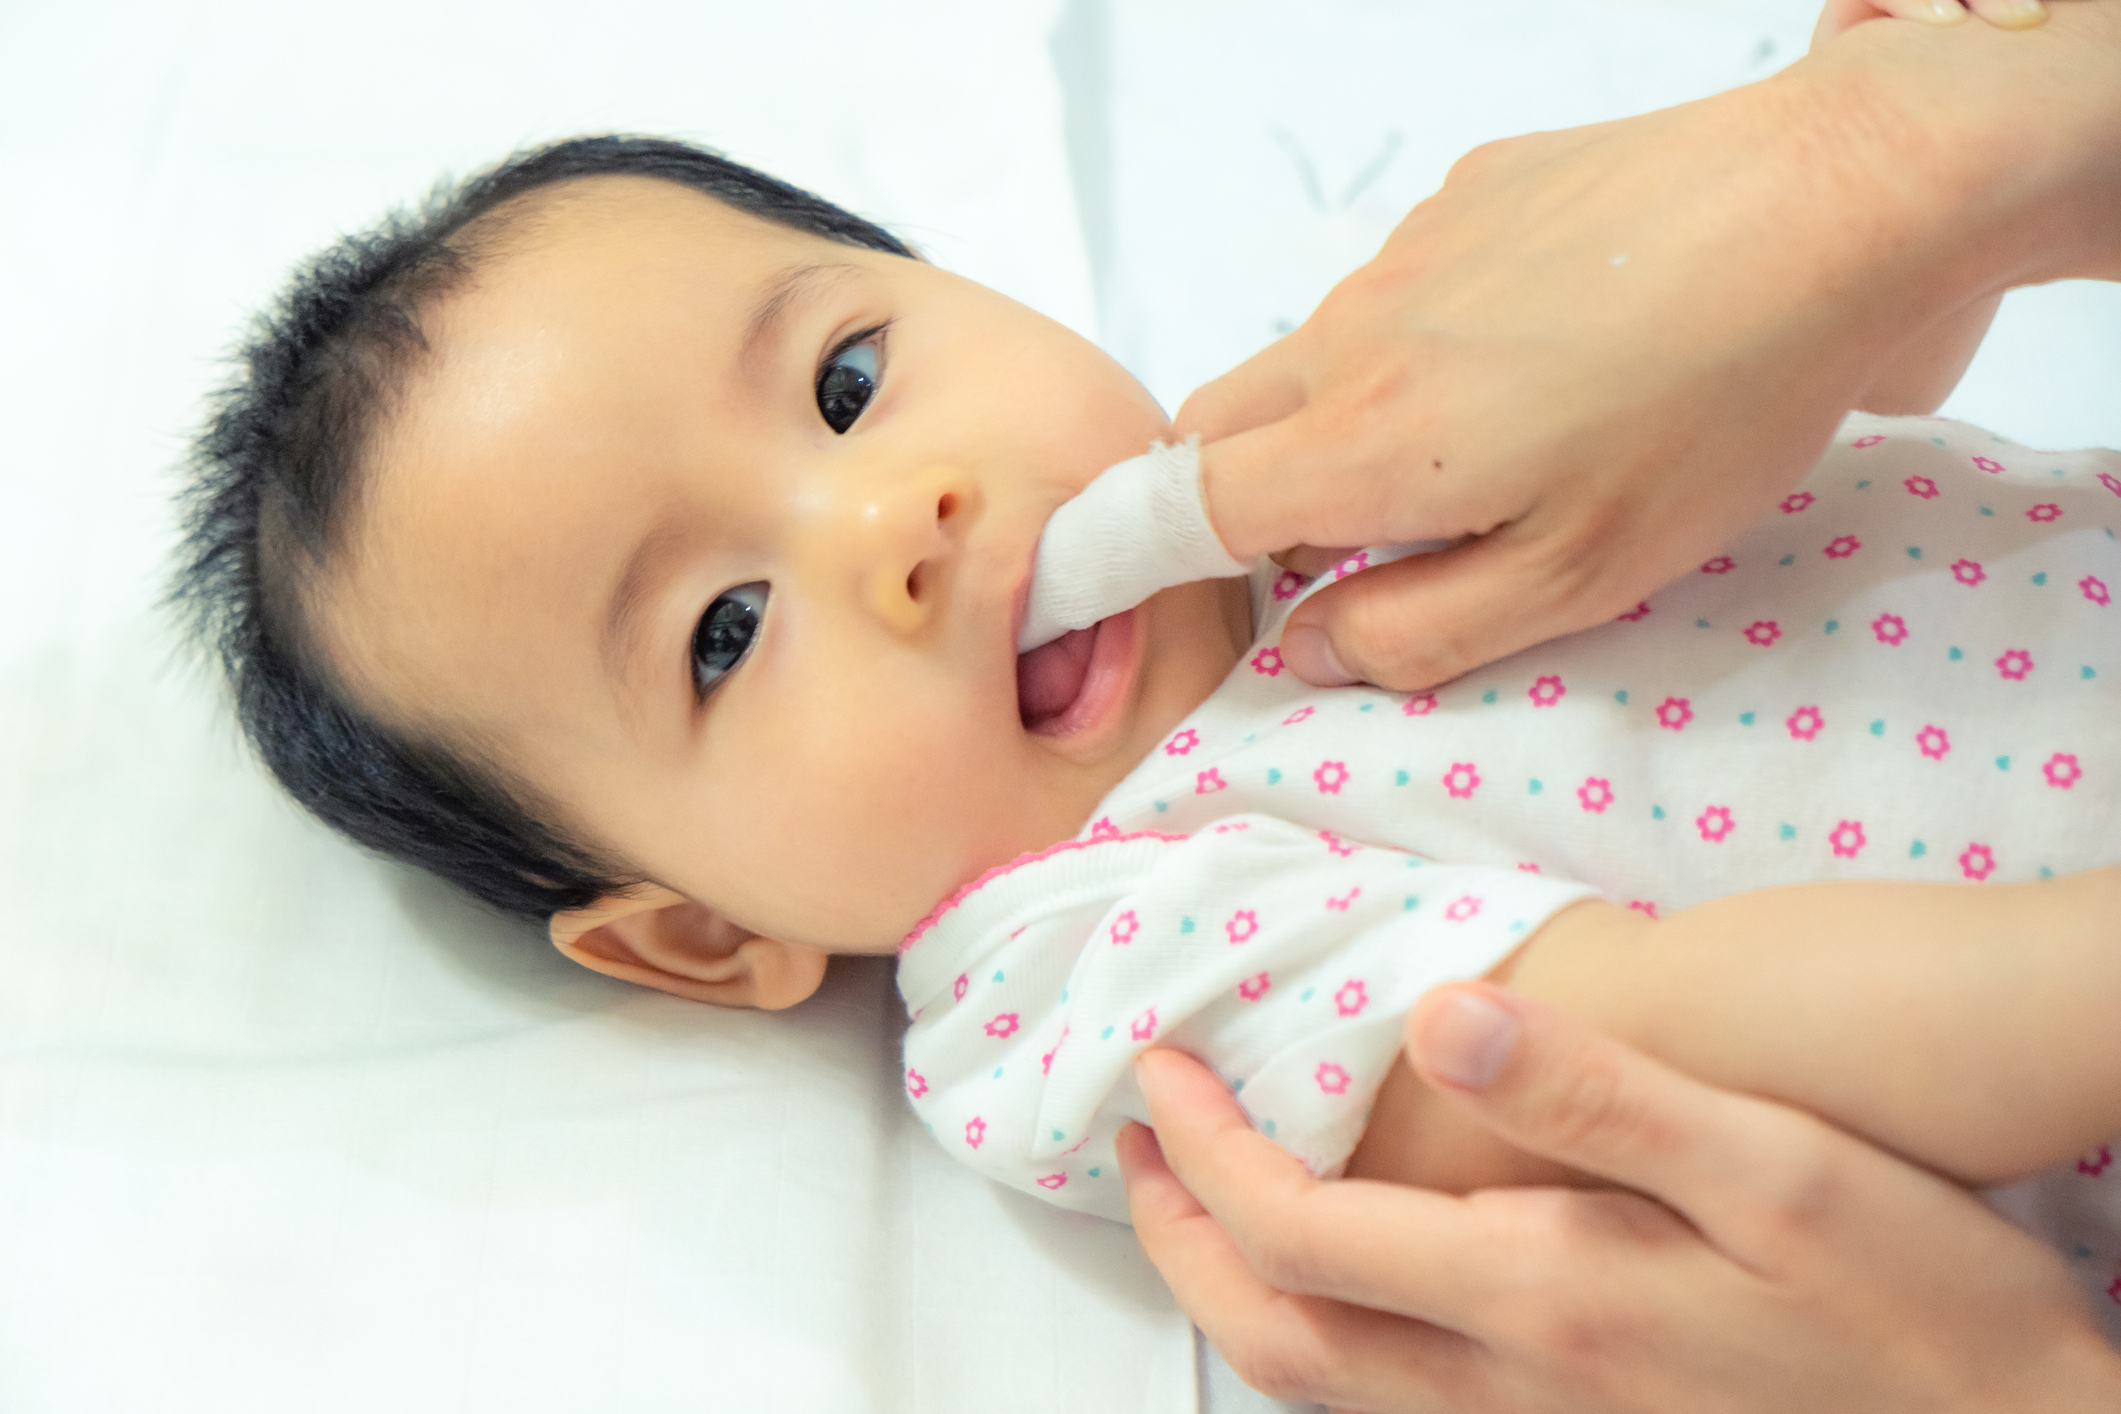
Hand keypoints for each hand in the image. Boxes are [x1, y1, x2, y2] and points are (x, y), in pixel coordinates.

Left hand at [1118, 983, 2120, 1412]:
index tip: (1155, 1071)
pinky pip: (1390, 1399)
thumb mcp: (1771, 1166)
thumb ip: (1595, 1091)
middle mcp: (1510, 1388)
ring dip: (1236, 1291)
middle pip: (1277, 1331)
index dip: (1202, 1152)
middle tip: (1137, 1146)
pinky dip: (1319, 1330)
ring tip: (1201, 1204)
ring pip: (1324, 1381)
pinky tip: (1341, 1279)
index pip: (1296, 1232)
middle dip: (1179, 1237)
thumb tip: (1442, 1015)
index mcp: (1537, 1297)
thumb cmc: (1913, 1299)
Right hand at [1176, 5, 2120, 691]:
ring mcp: (1404, 250)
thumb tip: (1308, 650)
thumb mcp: (1579, 578)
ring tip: (1490, 447)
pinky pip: (1396, 289)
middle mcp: (1352, 335)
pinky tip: (1547, 352)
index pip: (1181, 508)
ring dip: (1345, 422)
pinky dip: (1421, 342)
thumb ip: (1418, 632)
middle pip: (1217, 427)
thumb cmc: (1718, 405)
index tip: (1142, 594)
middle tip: (1346, 549)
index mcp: (1363, 444)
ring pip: (1312, 358)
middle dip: (1240, 499)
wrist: (1832, 202)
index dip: (1140, 562)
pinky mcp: (1467, 192)